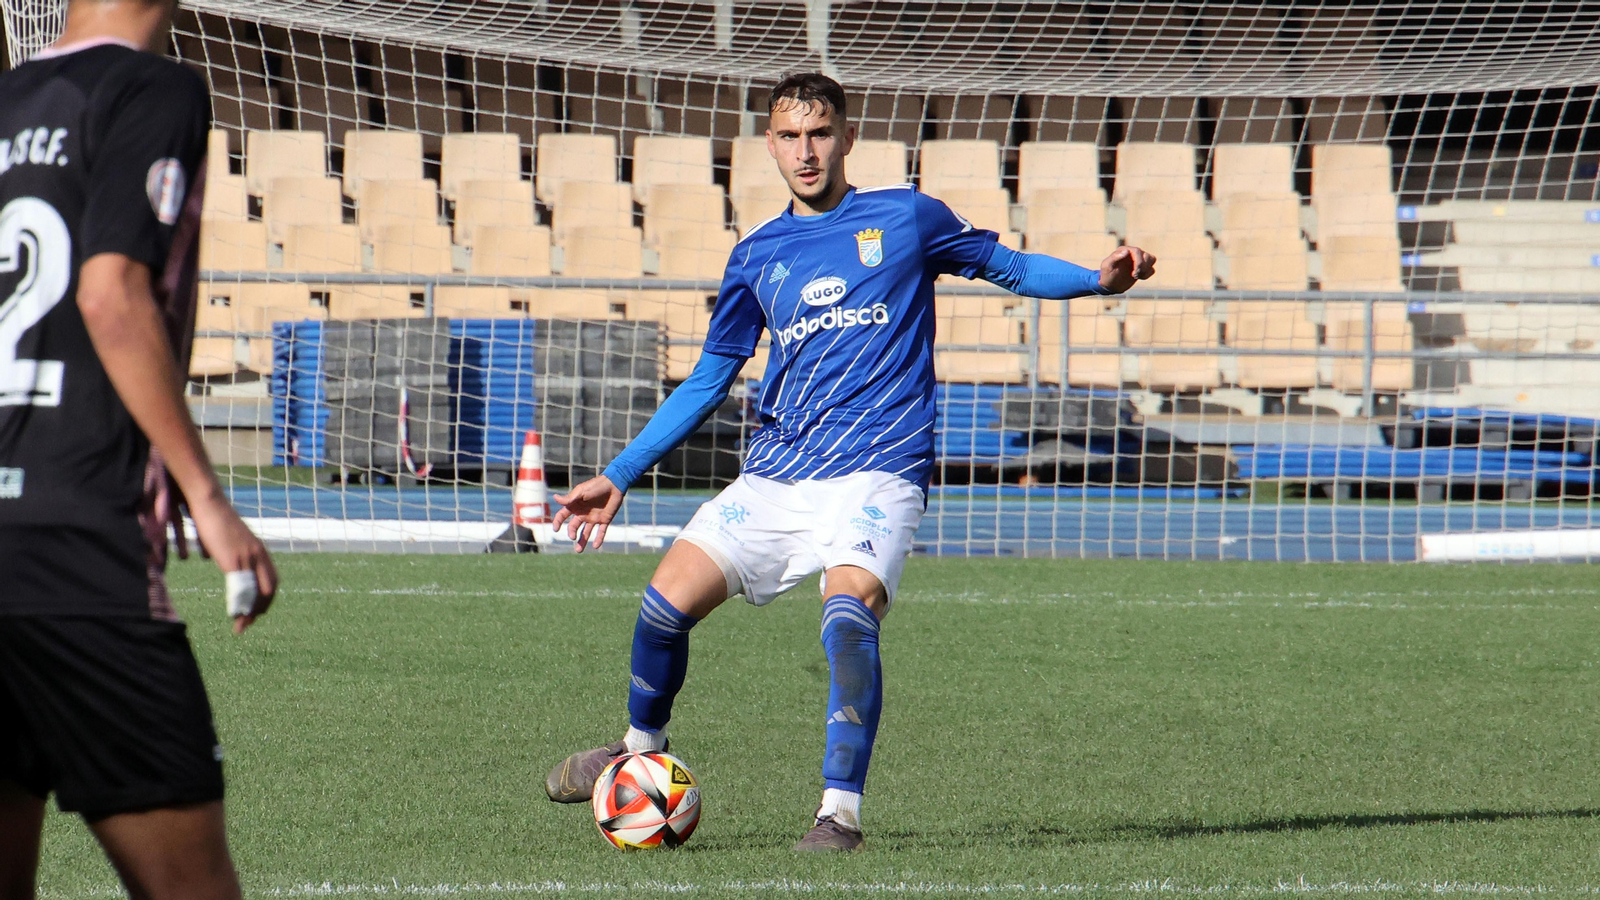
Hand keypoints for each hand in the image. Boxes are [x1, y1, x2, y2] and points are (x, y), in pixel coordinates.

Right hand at [187, 492, 277, 632]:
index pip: (272, 581)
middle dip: (261, 609)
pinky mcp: (233, 559)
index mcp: (260, 550)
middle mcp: (259, 555)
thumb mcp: (233, 538)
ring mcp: (247, 557)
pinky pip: (241, 587)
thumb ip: (237, 552)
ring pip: (256, 592)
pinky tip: (234, 614)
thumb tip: (231, 564)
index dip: (267, 599)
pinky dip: (240, 604)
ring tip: (241, 626)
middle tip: (249, 623)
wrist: (209, 503)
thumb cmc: (216, 519)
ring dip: (249, 612)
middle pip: (269, 589)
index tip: (257, 612)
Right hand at [552, 475, 624, 551]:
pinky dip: (598, 539)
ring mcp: (593, 518)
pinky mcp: (604, 520)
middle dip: (572, 533)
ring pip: (586, 532)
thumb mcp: (581, 491)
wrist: (614, 484)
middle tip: (573, 537)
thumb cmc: (596, 486)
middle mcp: (583, 513)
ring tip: (578, 550)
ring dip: (582, 541)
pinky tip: (595, 546)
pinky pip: (601, 532)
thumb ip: (570, 498)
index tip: (555, 529)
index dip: (558, 522)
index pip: (563, 516)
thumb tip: (555, 498)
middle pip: (574, 527)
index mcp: (575, 506)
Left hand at [1099, 246, 1156, 293]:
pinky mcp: (1142, 268)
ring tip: (1136, 276)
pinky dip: (1147, 274)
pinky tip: (1139, 278)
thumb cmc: (1107, 274)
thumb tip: (1127, 251)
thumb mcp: (1107, 266)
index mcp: (1124, 250)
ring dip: (1146, 269)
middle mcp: (1133, 253)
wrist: (1109, 284)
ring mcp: (1138, 260)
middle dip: (1142, 267)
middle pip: (1147, 256)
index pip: (1137, 251)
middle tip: (1134, 275)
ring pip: (1152, 259)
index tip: (1133, 273)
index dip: (1138, 262)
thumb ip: (1115, 257)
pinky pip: (1152, 269)